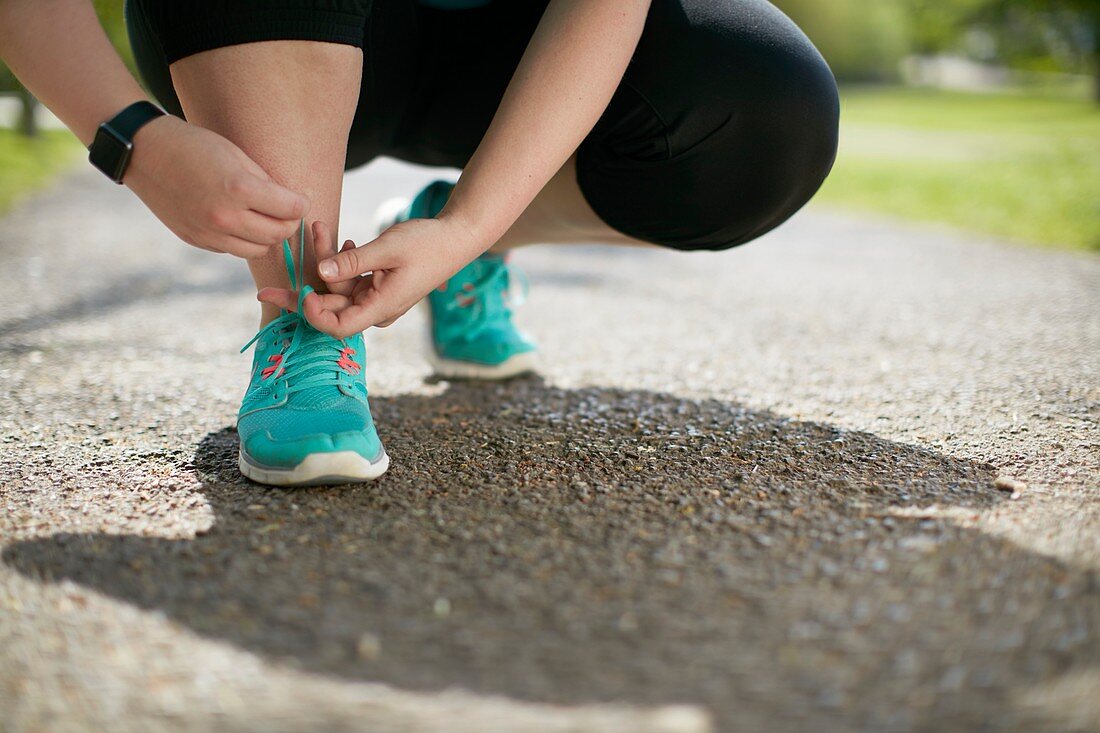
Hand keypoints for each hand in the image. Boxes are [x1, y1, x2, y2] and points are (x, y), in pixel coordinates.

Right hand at [123, 115, 308, 258]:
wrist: (145, 152)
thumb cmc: (194, 145)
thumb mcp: (236, 155)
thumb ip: (265, 182)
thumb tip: (289, 203)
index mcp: (239, 189)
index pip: (290, 210)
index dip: (301, 204)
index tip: (300, 200)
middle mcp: (225, 217)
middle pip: (278, 235)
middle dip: (288, 223)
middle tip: (287, 211)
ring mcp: (209, 233)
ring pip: (258, 250)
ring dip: (267, 236)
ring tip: (264, 218)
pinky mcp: (197, 240)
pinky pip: (233, 249)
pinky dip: (242, 239)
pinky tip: (237, 221)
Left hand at [257, 216, 483, 338]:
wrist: (456, 237)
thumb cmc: (427, 244)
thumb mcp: (387, 248)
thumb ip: (352, 262)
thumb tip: (319, 273)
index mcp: (381, 308)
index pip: (337, 327)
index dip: (312, 315)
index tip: (298, 293)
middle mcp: (376, 309)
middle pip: (329, 310)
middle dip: (301, 291)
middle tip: (266, 285)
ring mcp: (376, 298)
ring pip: (337, 290)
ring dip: (325, 262)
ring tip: (317, 228)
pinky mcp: (377, 286)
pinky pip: (350, 280)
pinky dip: (342, 262)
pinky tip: (345, 239)